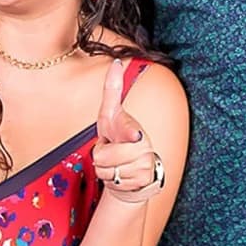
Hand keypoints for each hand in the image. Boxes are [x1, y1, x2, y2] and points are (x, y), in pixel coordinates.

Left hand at [92, 59, 160, 203]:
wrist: (136, 169)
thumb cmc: (119, 138)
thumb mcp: (111, 114)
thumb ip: (113, 89)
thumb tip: (116, 62)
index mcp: (132, 128)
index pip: (129, 130)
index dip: (130, 134)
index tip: (134, 136)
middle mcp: (143, 145)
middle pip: (104, 156)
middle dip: (101, 157)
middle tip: (111, 152)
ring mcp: (145, 164)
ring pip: (106, 171)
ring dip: (106, 170)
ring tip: (117, 163)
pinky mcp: (144, 181)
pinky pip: (113, 183)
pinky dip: (113, 181)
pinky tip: (123, 175)